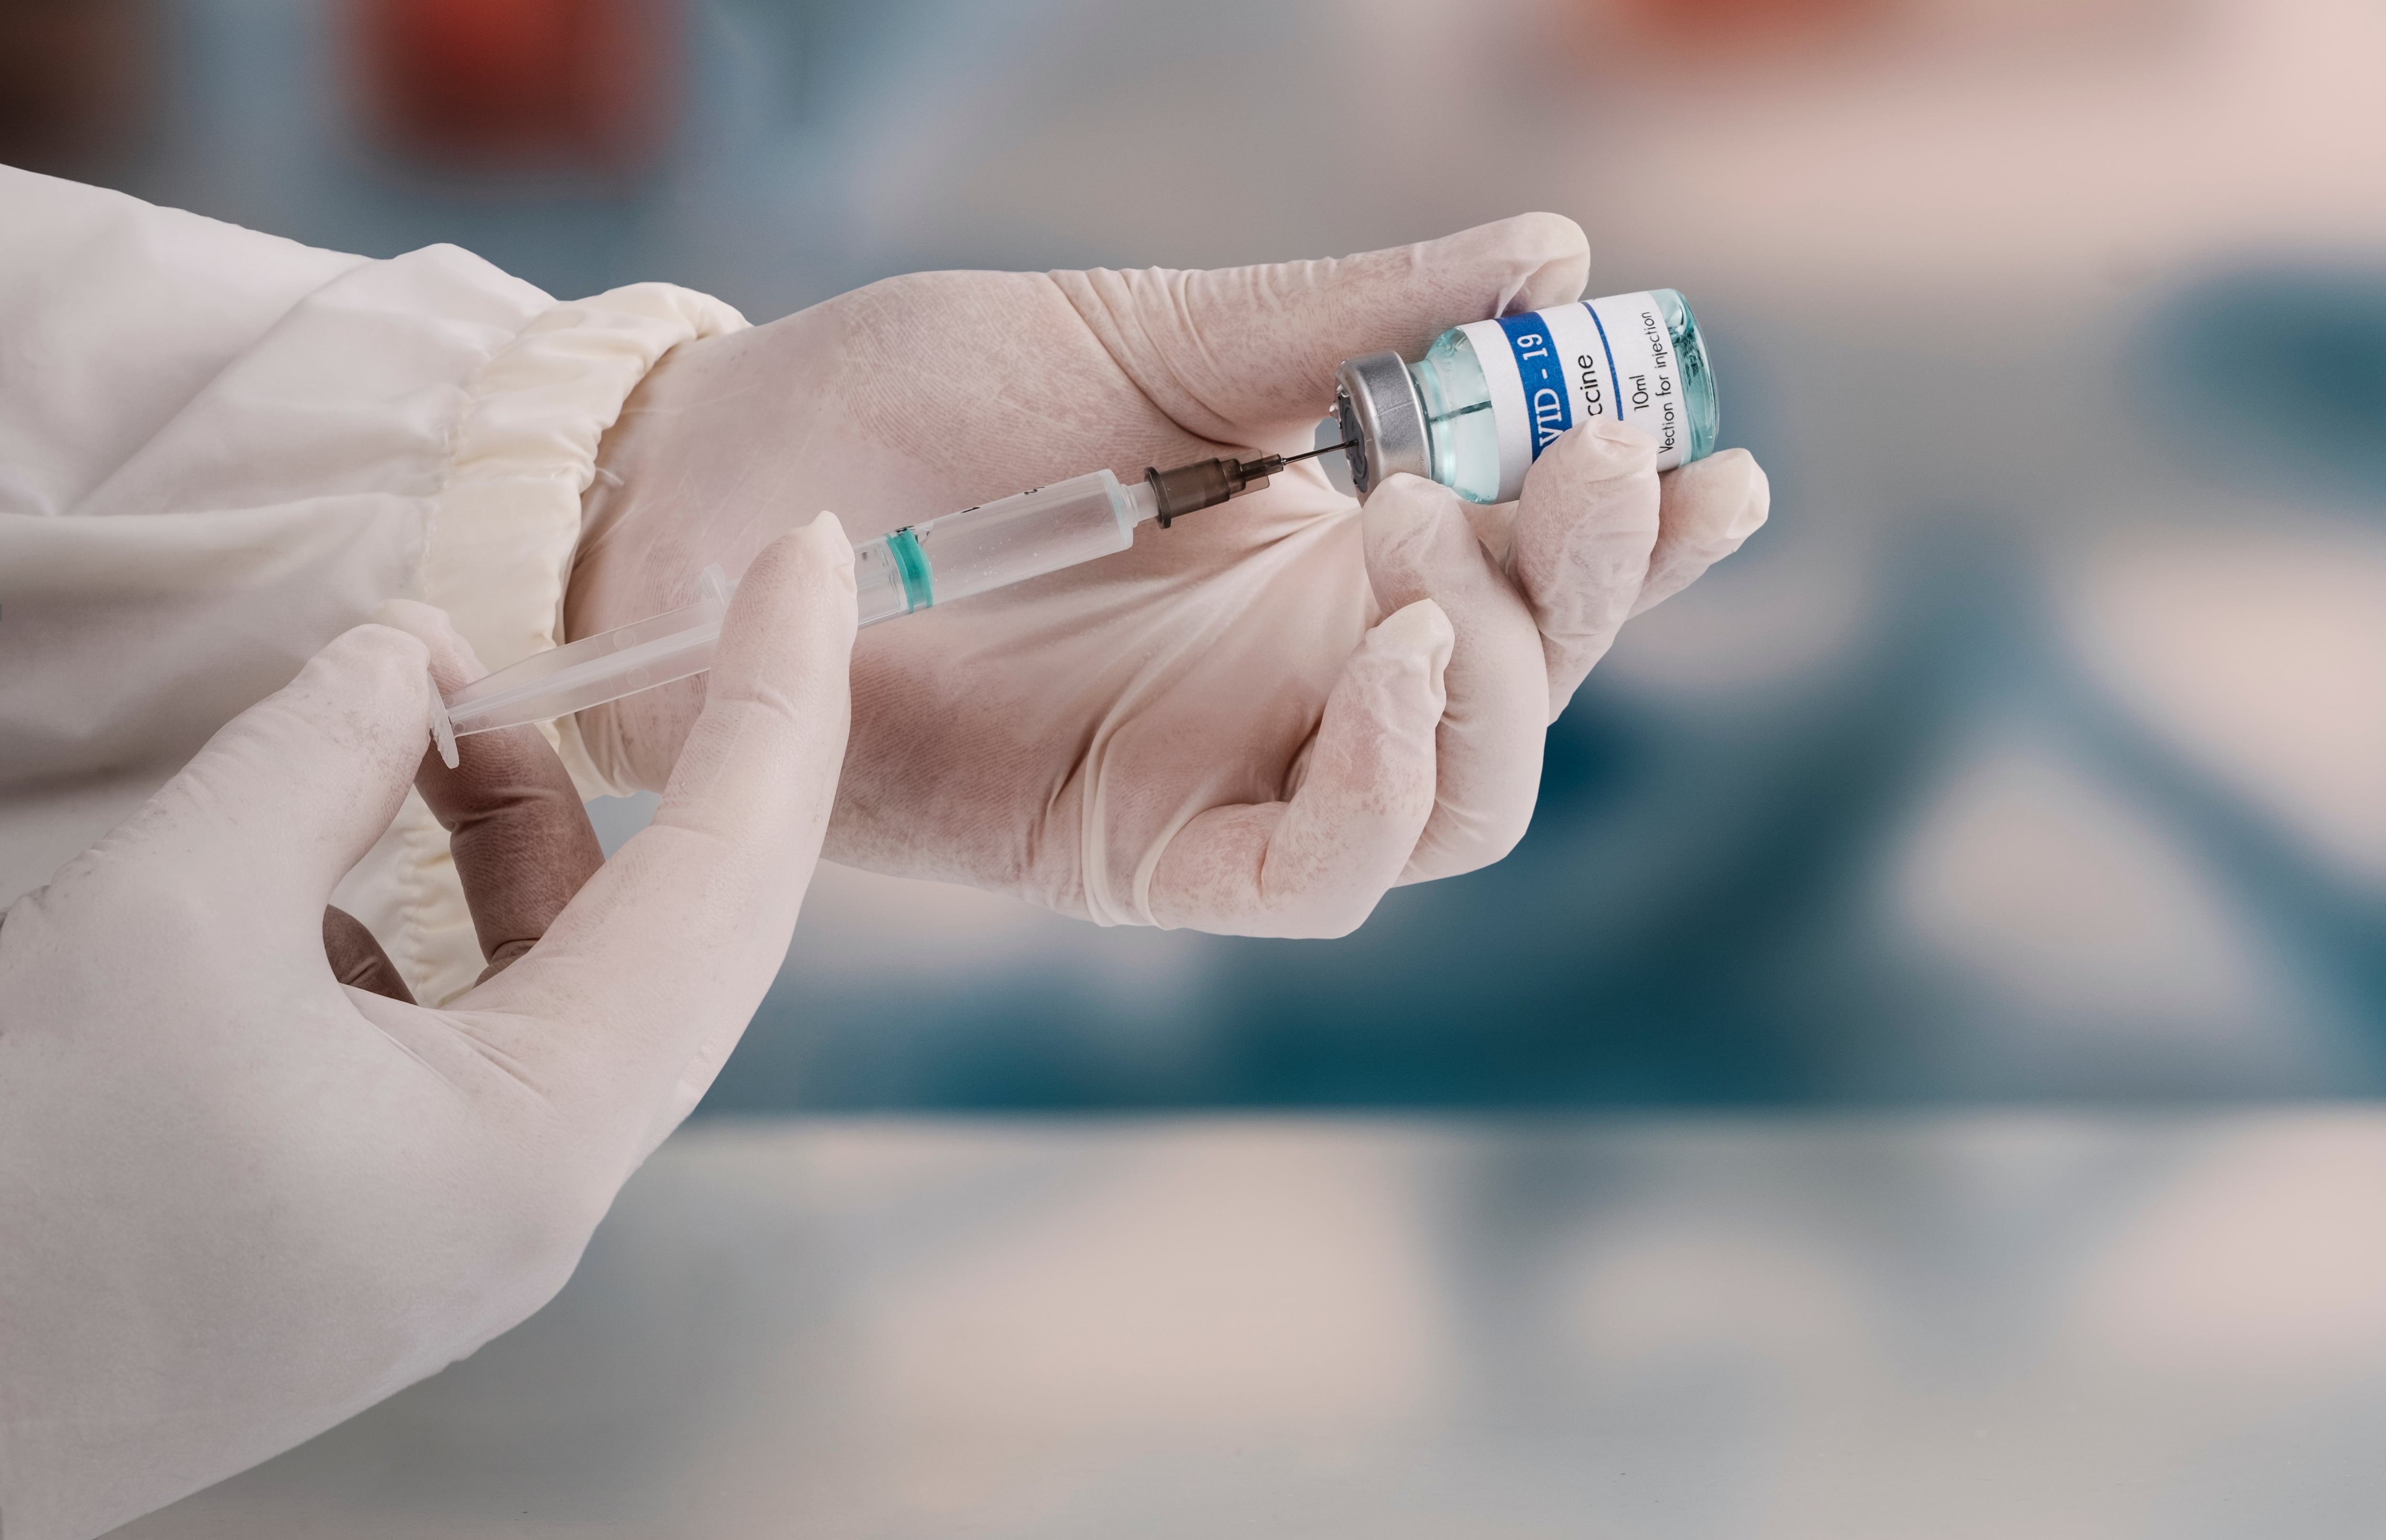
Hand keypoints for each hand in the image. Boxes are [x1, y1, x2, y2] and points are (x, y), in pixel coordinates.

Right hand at [0, 520, 854, 1539]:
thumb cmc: (17, 1190)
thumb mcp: (170, 917)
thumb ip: (322, 757)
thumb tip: (414, 651)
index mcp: (542, 1150)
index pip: (727, 883)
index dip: (780, 699)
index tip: (814, 557)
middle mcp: (538, 1201)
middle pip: (679, 937)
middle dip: (689, 762)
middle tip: (715, 606)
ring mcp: (462, 1225)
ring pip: (559, 982)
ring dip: (518, 836)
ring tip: (433, 720)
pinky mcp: (382, 1222)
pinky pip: (462, 1037)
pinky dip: (426, 920)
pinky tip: (331, 858)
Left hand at [569, 216, 1768, 935]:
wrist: (709, 496)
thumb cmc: (905, 402)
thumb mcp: (1140, 337)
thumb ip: (1341, 322)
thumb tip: (1555, 250)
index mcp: (1326, 545)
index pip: (1535, 561)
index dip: (1648, 531)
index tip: (1718, 455)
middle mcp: (1304, 673)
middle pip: (1529, 690)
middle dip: (1595, 590)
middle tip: (1581, 468)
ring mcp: (1233, 770)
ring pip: (1460, 801)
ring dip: (1498, 685)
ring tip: (1437, 554)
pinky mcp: (1143, 855)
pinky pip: (1314, 875)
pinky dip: (1382, 787)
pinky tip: (1390, 662)